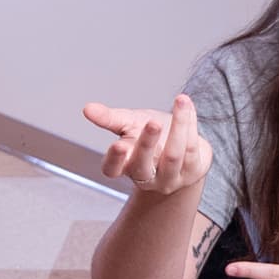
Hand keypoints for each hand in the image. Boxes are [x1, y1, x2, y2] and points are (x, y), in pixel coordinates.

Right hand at [85, 94, 208, 197]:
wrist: (183, 144)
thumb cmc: (151, 133)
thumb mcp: (129, 123)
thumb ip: (110, 118)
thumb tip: (87, 109)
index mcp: (125, 165)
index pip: (113, 169)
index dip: (114, 159)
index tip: (118, 144)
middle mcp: (146, 176)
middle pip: (143, 165)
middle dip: (147, 143)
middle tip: (152, 122)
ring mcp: (169, 178)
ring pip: (173, 156)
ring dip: (177, 127)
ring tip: (180, 100)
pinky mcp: (192, 173)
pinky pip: (191, 149)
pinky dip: (190, 125)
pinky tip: (188, 107)